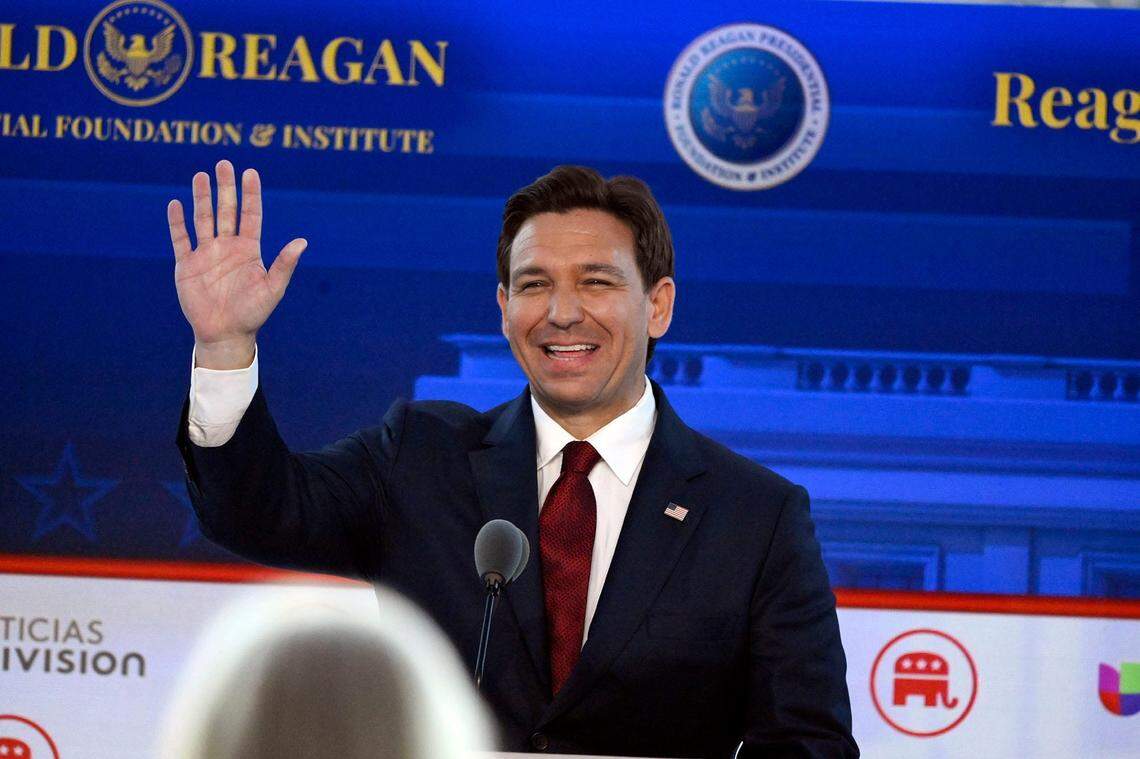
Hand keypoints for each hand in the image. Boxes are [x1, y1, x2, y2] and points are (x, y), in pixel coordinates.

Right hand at [168, 160, 306, 368]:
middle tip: (224, 164)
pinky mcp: (187, 265)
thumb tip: (302, 242)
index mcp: (249, 250)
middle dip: (225, 188)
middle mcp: (228, 247)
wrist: (226, 334)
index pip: (250, 215)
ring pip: (203, 219)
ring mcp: (206, 254)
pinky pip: (181, 239)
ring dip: (201, 198)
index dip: (251, 194)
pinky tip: (176, 203)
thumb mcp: (272, 289)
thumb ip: (284, 265)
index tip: (251, 172)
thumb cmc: (253, 313)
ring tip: (201, 175)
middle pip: (226, 210)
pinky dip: (177, 222)